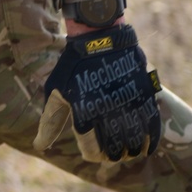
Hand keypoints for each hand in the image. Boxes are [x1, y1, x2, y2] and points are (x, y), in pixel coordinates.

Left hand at [34, 24, 161, 163]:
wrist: (99, 35)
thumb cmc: (73, 65)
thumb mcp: (55, 90)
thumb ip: (49, 121)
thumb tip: (39, 146)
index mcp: (83, 110)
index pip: (91, 149)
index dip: (91, 154)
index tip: (91, 152)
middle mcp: (107, 109)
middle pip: (114, 150)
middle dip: (111, 156)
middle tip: (110, 155)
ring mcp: (128, 102)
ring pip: (135, 141)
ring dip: (130, 152)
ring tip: (126, 151)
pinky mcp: (144, 94)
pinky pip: (152, 126)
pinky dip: (151, 141)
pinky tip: (145, 147)